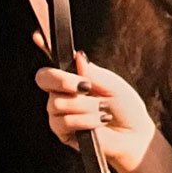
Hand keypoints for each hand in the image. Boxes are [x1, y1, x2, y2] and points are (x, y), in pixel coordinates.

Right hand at [32, 30, 155, 172]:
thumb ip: (93, 72)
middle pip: (44, 78)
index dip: (43, 46)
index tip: (38, 36)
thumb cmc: (126, 107)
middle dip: (63, 80)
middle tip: (85, 86)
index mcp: (74, 77)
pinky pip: (64, 121)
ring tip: (102, 110)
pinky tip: (98, 122)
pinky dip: (86, 120)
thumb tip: (77, 56)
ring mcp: (60, 113)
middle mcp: (63, 93)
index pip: (54, 61)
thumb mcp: (112, 84)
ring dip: (85, 106)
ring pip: (57, 103)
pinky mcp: (63, 133)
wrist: (134, 135)